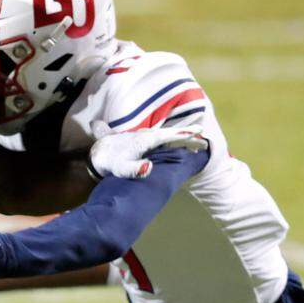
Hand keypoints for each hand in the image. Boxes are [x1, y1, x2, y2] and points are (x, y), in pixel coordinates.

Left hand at [88, 123, 208, 178]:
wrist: (98, 154)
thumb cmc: (111, 162)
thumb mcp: (121, 168)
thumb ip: (134, 169)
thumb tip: (149, 167)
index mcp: (145, 139)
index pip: (169, 136)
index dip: (184, 135)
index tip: (199, 133)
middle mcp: (147, 135)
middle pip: (171, 135)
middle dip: (187, 136)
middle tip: (204, 139)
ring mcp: (144, 137)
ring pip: (167, 136)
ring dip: (182, 137)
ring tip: (198, 142)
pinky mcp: (142, 141)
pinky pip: (161, 139)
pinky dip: (172, 139)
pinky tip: (179, 143)